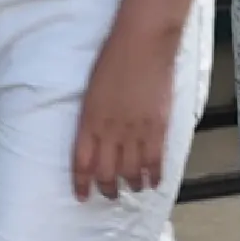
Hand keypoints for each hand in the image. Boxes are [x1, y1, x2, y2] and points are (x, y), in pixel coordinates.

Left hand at [72, 27, 178, 201]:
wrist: (142, 44)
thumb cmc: (113, 59)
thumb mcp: (92, 91)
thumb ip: (93, 117)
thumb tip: (96, 137)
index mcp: (89, 121)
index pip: (82, 163)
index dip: (82, 183)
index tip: (82, 196)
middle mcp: (110, 132)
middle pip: (106, 172)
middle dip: (107, 189)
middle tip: (109, 195)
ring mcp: (135, 131)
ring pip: (131, 171)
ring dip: (131, 185)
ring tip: (132, 189)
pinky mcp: (157, 128)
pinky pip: (155, 161)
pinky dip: (154, 176)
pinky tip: (153, 182)